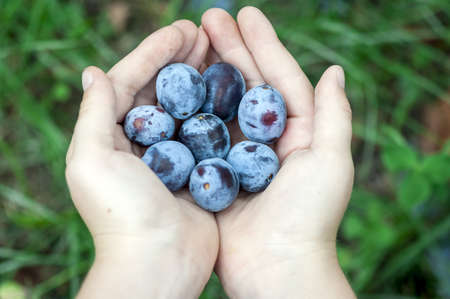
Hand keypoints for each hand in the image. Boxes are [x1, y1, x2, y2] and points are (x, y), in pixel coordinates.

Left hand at [65, 21, 217, 298]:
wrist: (159, 263)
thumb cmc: (121, 213)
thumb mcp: (92, 159)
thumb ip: (93, 113)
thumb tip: (92, 71)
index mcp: (111, 135)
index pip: (132, 80)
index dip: (155, 52)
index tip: (183, 29)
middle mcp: (141, 142)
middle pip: (162, 89)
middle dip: (182, 59)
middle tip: (205, 32)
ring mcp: (173, 155)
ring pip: (187, 106)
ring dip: (202, 78)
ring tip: (221, 51)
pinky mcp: (198, 170)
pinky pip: (208, 130)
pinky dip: (217, 108)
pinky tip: (233, 90)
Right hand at [201, 7, 354, 297]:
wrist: (276, 269)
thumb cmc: (308, 217)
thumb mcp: (331, 162)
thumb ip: (333, 115)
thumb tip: (335, 70)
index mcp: (296, 132)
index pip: (279, 77)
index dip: (262, 44)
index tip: (243, 13)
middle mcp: (266, 140)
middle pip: (245, 86)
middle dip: (228, 50)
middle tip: (207, 18)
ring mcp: (236, 155)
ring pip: (219, 105)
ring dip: (206, 74)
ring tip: (189, 43)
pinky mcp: (213, 173)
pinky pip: (200, 135)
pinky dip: (188, 111)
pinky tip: (173, 88)